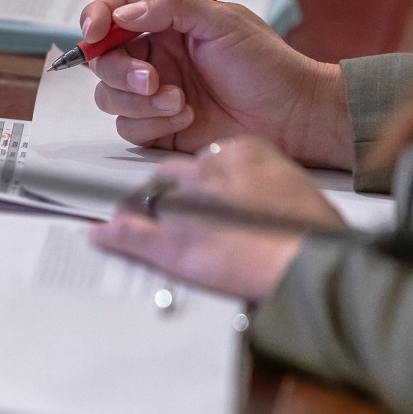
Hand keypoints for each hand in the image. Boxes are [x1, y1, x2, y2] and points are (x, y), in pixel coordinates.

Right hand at [79, 0, 351, 169]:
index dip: (95, 19)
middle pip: (102, 60)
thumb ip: (171, 8)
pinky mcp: (158, 128)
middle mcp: (154, 57)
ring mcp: (153, 94)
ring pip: (110, 97)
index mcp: (165, 23)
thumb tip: (124, 13)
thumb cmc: (266, 65)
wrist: (290, 115)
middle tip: (150, 80)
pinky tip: (186, 118)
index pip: (114, 12)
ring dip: (140, 102)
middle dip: (119, 72)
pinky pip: (129, 128)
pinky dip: (154, 125)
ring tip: (180, 101)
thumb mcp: (222, 21)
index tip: (95, 32)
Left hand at [89, 136, 345, 300]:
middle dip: (165, 193)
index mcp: (239, 152)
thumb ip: (262, 183)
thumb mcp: (292, 186)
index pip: (201, 159)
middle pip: (169, 175)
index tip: (197, 192)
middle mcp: (205, 172)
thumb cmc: (313, 231)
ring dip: (140, 211)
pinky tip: (99, 235)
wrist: (310, 261)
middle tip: (169, 211)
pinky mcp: (170, 242)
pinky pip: (128, 233)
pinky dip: (111, 235)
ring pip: (146, 199)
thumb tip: (251, 195)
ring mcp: (183, 206)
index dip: (195, 181)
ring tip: (132, 220)